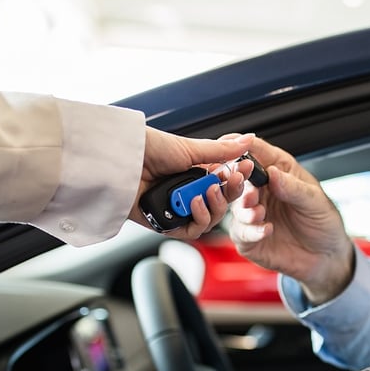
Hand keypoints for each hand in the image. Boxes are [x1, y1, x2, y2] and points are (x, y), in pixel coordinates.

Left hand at [129, 128, 256, 240]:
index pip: (225, 183)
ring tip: (205, 192)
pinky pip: (193, 231)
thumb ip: (222, 150)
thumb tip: (248, 140)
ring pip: (211, 219)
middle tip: (231, 181)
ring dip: (214, 206)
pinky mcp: (167, 224)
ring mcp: (179, 209)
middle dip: (229, 193)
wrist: (121, 162)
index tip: (245, 170)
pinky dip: (198, 219)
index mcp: (196, 173)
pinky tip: (193, 204)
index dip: (237, 179)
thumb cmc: (149, 150)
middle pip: (221, 203)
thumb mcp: (190, 148)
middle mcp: (188, 193)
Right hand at [229, 137, 355, 304]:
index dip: (240, 146)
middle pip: (236, 177)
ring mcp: (253, 213)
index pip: (254, 151)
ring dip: (245, 208)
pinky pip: (240, 232)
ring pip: (234, 205)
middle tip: (247, 189)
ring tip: (260, 212)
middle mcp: (261, 190)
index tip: (232, 146)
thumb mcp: (315, 202)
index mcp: (277, 171)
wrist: (326, 257)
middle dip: (237, 181)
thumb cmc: (323, 222)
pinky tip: (268, 229)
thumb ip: (294, 188)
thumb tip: (273, 173)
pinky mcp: (249, 238)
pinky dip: (251, 231)